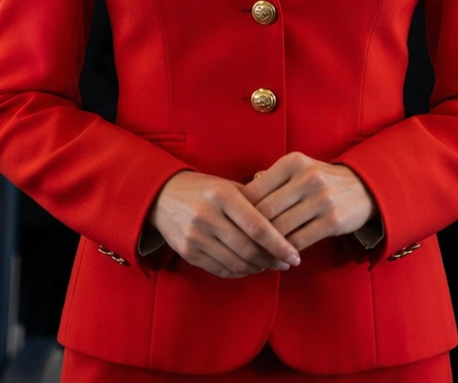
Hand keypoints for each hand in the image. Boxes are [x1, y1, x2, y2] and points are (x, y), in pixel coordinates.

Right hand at [151, 171, 300, 278]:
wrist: (162, 196)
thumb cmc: (204, 189)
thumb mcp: (228, 186)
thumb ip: (254, 203)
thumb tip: (287, 225)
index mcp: (222, 195)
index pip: (258, 227)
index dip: (280, 245)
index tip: (295, 255)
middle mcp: (207, 216)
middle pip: (248, 249)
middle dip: (272, 260)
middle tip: (287, 263)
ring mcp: (195, 237)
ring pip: (236, 263)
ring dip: (258, 267)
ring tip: (271, 265)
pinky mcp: (187, 253)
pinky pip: (221, 270)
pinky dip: (240, 271)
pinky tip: (250, 267)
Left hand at [242, 153, 375, 252]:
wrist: (363, 188)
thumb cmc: (320, 181)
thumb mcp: (298, 170)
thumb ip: (271, 182)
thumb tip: (237, 202)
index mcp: (293, 162)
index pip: (256, 190)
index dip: (240, 211)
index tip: (231, 225)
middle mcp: (308, 177)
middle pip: (266, 211)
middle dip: (250, 231)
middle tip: (239, 245)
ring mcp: (322, 199)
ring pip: (281, 228)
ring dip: (267, 245)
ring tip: (256, 254)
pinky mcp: (333, 221)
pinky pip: (299, 241)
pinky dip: (286, 251)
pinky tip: (280, 256)